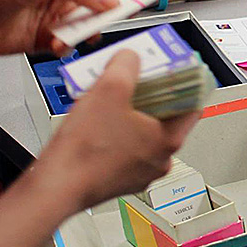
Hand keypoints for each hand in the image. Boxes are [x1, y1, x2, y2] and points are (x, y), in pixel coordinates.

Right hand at [33, 51, 198, 210]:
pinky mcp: (120, 179)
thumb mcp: (109, 89)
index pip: (192, 103)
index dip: (183, 81)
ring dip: (131, 113)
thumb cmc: (84, 151)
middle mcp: (160, 160)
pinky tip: (99, 120)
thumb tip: (132, 58)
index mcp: (169, 140)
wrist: (54, 188)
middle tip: (138, 77)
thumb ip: (126, 65)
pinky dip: (118, 132)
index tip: (173, 69)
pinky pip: (127, 148)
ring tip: (113, 96)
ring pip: (144, 133)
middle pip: (166, 117)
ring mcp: (140, 172)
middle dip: (151, 93)